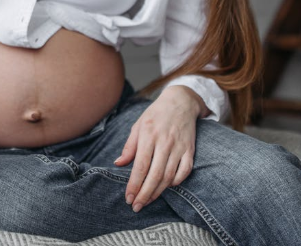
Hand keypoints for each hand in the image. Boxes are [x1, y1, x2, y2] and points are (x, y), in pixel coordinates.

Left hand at [114, 86, 206, 212]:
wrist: (180, 102)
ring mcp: (179, 147)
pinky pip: (184, 171)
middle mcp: (164, 143)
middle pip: (154, 175)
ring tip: (148, 201)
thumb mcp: (138, 126)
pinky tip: (167, 187)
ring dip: (158, 192)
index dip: (134, 184)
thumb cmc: (155, 115)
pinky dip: (176, 182)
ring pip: (168, 176)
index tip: (129, 198)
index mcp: (148, 136)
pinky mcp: (190, 150)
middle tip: (137, 206)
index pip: (140, 166)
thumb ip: (129, 146)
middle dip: (145, 194)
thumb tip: (119, 164)